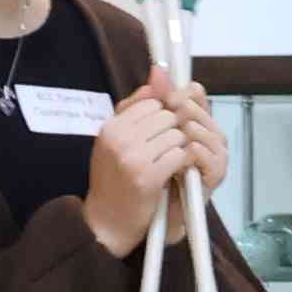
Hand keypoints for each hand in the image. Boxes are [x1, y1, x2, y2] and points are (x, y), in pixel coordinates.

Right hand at [80, 84, 208, 257]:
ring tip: (171, 163)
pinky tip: (176, 173)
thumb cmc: (117, 178)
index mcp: (111, 126)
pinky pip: (181, 155)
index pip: (154, 101)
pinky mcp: (146, 176)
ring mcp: (131, 156)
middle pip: (169, 115)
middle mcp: (118, 137)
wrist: (107, 221)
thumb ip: (139, 106)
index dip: (166, 115)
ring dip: (182, 149)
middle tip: (170, 151)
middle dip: (176, 132)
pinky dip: (184, 163)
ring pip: (178, 134)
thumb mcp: (120, 139)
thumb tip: (161, 70)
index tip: (165, 132)